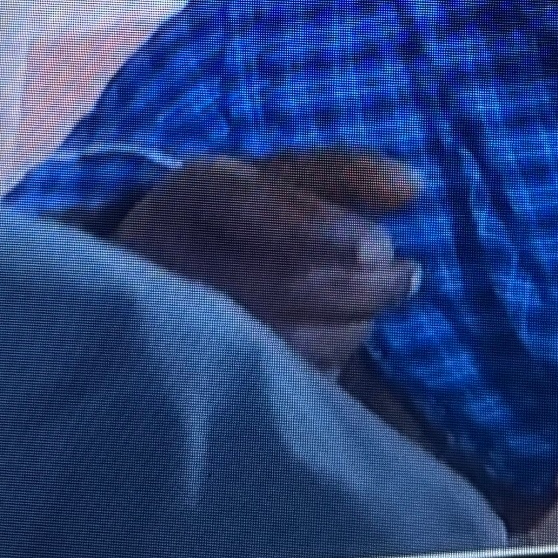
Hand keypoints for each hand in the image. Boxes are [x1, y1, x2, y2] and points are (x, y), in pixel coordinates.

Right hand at [115, 148, 422, 375]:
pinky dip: (328, 360)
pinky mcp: (206, 382)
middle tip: (407, 273)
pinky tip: (326, 338)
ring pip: (297, 338)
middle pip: (290, 281)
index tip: (378, 248)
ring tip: (366, 303)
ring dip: (354, 324)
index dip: (319, 228)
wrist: (143, 282)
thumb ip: (341, 175)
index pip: (253, 204)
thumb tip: (414, 186)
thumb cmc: (228, 222)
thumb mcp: (268, 180)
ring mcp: (185, 330)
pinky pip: (291, 378)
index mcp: (193, 194)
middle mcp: (177, 260)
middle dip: (367, 284)